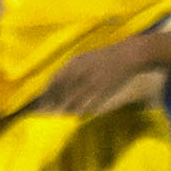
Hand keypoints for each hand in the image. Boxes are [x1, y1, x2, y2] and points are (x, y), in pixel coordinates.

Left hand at [31, 38, 153, 118]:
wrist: (128, 55)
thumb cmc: (102, 58)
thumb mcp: (83, 58)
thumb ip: (68, 69)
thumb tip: (52, 83)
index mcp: (75, 62)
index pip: (55, 80)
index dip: (48, 92)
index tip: (42, 100)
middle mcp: (82, 71)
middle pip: (63, 91)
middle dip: (54, 102)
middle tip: (48, 111)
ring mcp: (93, 81)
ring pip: (75, 99)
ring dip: (67, 108)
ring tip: (61, 114)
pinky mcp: (104, 89)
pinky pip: (90, 103)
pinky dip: (82, 110)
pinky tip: (78, 114)